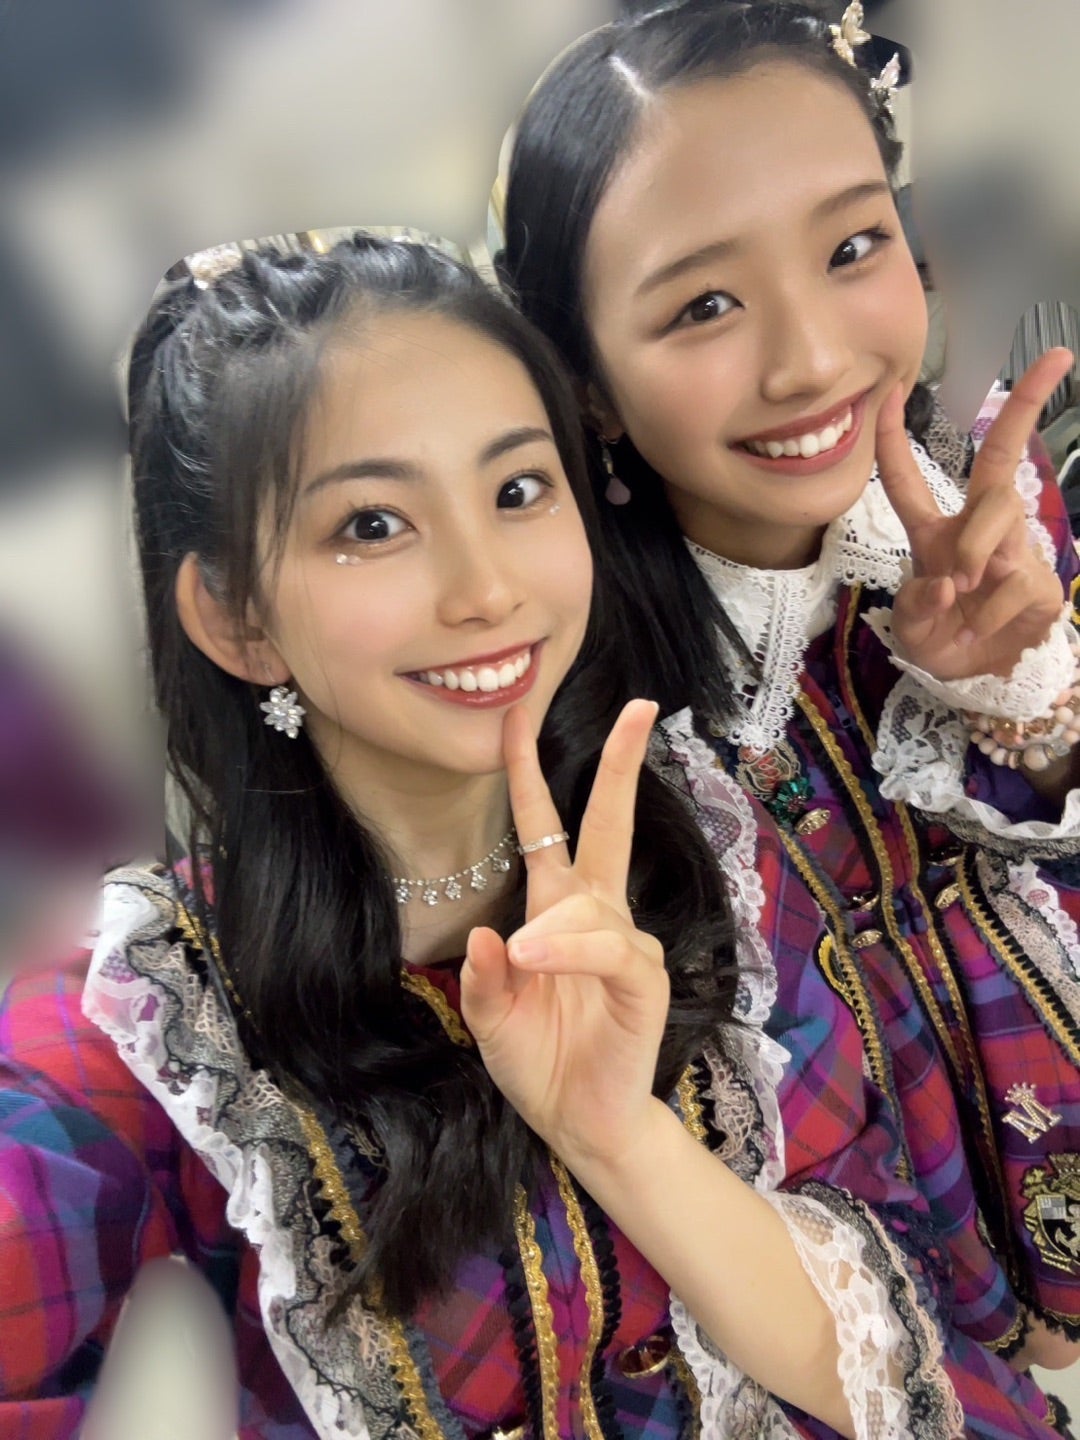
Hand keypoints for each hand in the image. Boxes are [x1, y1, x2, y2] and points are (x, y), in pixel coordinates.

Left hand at [460, 699, 667, 1167]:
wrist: (580, 1124)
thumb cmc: (538, 1063)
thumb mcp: (488, 1019)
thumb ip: (480, 979)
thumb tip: (485, 932)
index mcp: (552, 911)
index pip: (544, 828)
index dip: (529, 774)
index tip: (518, 717)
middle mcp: (593, 914)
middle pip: (608, 823)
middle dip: (620, 765)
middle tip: (640, 707)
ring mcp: (622, 943)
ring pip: (587, 902)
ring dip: (549, 928)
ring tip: (520, 964)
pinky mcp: (642, 979)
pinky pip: (608, 946)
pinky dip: (571, 947)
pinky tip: (536, 956)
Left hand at [876, 348, 1072, 680]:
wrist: (979, 679)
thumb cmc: (941, 640)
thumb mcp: (911, 630)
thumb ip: (916, 607)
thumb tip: (943, 582)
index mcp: (932, 533)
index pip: (907, 479)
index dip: (895, 438)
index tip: (892, 389)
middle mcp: (975, 528)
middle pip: (999, 458)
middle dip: (1025, 405)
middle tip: (1055, 360)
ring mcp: (1011, 548)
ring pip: (1000, 512)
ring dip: (974, 548)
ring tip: (960, 588)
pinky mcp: (1039, 579)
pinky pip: (1013, 576)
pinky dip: (987, 608)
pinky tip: (977, 627)